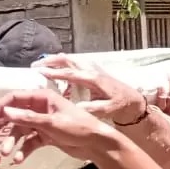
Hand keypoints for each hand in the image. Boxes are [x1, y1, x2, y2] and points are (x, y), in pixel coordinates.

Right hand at [0, 88, 117, 163]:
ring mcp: (43, 122)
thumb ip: (27, 118)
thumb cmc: (78, 127)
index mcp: (43, 97)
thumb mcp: (51, 122)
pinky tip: (18, 158)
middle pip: (14, 113)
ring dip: (11, 141)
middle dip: (1, 125)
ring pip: (20, 130)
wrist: (96, 144)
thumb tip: (5, 112)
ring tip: (5, 153)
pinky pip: (29, 142)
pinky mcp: (46, 136)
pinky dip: (23, 149)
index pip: (15, 98)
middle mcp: (40, 107)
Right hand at [34, 55, 150, 124]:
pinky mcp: (93, 71)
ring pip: (71, 59)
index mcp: (93, 79)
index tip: (39, 71)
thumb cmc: (121, 106)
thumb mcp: (108, 110)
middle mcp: (92, 70)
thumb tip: (75, 109)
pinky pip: (76, 62)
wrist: (134, 101)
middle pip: (68, 60)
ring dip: (56, 60)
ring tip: (42, 64)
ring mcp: (93, 69)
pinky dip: (64, 62)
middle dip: (50, 60)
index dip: (54, 72)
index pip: (70, 73)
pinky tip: (57, 67)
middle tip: (35, 65)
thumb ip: (92, 109)